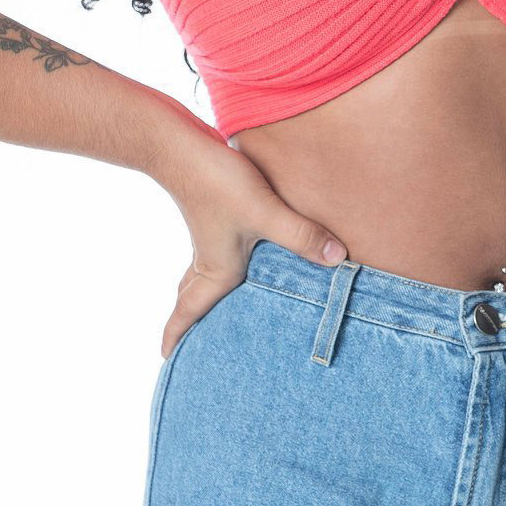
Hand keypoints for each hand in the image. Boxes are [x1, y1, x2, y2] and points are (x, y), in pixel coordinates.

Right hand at [158, 141, 347, 360]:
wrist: (181, 146)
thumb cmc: (216, 183)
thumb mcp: (264, 212)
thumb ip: (301, 236)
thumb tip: (337, 259)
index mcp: (217, 271)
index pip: (188, 313)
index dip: (176, 338)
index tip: (168, 360)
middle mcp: (209, 260)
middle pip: (192, 301)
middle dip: (190, 325)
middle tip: (192, 347)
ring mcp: (209, 239)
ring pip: (201, 279)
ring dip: (203, 297)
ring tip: (215, 312)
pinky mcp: (215, 218)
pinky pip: (215, 256)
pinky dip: (219, 270)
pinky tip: (239, 260)